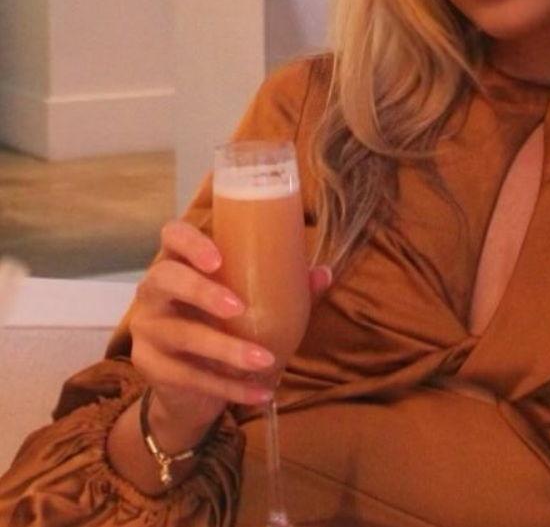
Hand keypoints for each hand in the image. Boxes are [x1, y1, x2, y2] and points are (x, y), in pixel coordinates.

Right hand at [129, 221, 331, 444]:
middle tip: (238, 307)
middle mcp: (154, 291)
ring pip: (180, 335)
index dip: (190, 241)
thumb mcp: (250, 301)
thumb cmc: (223, 324)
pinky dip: (230, 387)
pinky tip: (262, 393)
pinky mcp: (150, 368)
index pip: (173, 235)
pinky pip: (190, 378)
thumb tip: (324, 272)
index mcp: (180, 261)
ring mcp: (147, 330)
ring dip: (225, 348)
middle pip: (164, 279)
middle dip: (201, 291)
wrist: (190, 386)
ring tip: (264, 360)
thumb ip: (283, 285)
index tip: (218, 257)